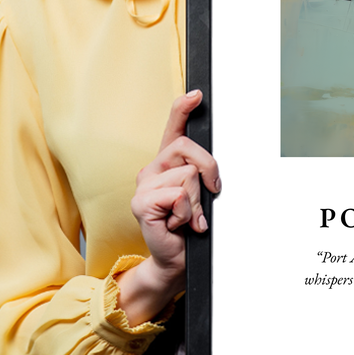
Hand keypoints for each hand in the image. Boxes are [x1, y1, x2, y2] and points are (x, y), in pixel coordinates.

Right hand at [116, 90, 220, 324]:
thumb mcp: (201, 195)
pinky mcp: (141, 203)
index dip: (183, 108)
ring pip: (188, 175)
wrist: (176, 259)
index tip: (197, 94)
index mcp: (167, 164)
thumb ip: (202, 175)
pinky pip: (178, 195)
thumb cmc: (190, 227)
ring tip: (188, 217)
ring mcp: (144, 186)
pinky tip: (178, 224)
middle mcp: (152, 169)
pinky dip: (187, 213)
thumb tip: (212, 167)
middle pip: (188, 148)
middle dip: (209, 170)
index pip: (173, 128)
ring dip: (197, 201)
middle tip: (209, 194)